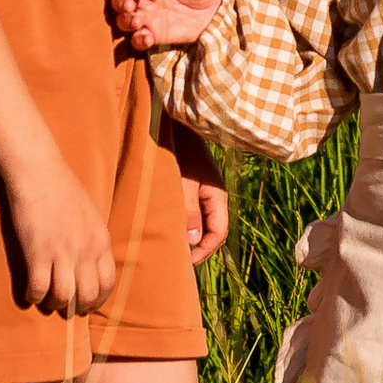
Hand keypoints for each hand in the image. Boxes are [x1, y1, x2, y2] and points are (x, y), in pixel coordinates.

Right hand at [3, 161, 116, 315]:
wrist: (40, 172)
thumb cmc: (63, 190)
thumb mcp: (90, 216)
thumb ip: (93, 241)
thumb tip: (92, 265)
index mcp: (101, 241)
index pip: (108, 283)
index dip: (97, 300)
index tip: (85, 304)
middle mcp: (86, 250)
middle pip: (88, 296)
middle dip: (76, 308)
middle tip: (64, 307)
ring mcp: (62, 252)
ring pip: (64, 297)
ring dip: (53, 304)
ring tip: (45, 300)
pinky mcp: (38, 252)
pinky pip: (38, 288)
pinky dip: (33, 296)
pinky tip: (29, 293)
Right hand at [109, 0, 222, 52]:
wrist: (212, 13)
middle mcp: (143, 0)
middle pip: (120, 0)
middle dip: (121, 3)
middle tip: (130, 7)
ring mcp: (146, 18)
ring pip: (123, 20)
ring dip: (126, 21)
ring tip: (137, 23)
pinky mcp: (152, 35)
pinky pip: (137, 39)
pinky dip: (138, 40)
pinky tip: (148, 38)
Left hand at [170, 123, 231, 265]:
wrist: (174, 119)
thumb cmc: (178, 148)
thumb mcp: (183, 180)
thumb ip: (188, 210)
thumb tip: (193, 241)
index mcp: (217, 196)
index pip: (218, 233)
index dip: (204, 251)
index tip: (184, 262)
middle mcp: (212, 195)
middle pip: (210, 230)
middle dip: (195, 247)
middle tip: (174, 259)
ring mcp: (202, 190)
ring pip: (199, 221)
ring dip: (187, 234)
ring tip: (167, 244)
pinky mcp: (190, 184)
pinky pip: (190, 210)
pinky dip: (181, 221)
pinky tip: (164, 224)